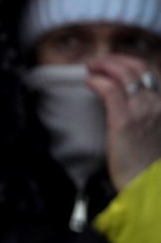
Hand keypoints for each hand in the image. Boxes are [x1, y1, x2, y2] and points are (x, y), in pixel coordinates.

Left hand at [86, 56, 160, 189]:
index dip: (129, 62)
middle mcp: (158, 104)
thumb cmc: (145, 161)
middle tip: (96, 61)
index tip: (112, 62)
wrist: (146, 184)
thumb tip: (125, 98)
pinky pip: (110, 90)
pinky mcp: (125, 121)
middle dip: (115, 59)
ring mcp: (143, 110)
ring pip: (124, 74)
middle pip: (138, 67)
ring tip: (90, 67)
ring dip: (104, 65)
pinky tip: (88, 81)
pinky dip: (98, 80)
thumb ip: (145, 112)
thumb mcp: (152, 130)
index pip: (150, 71)